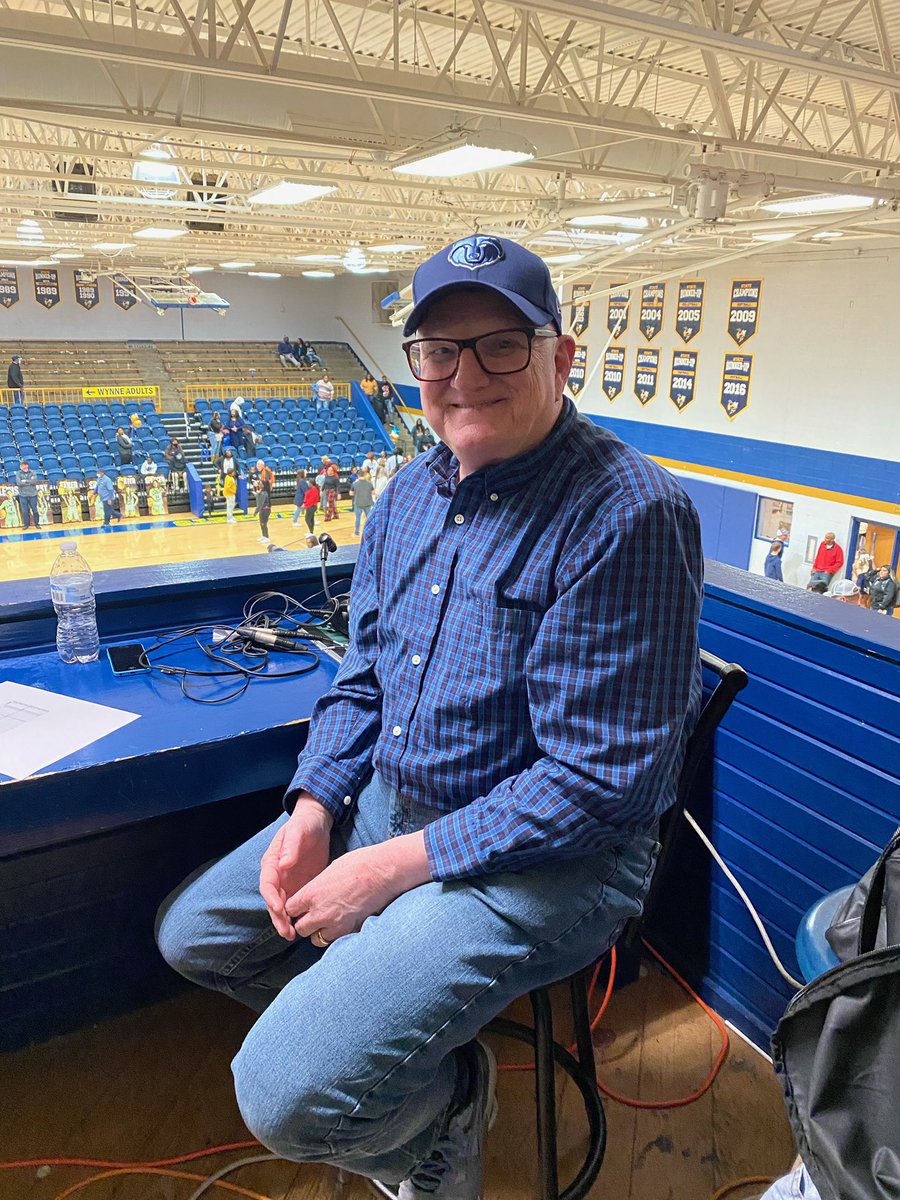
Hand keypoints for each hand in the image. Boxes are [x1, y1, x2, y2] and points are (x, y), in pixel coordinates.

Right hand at [259, 796, 332, 940]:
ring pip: (284, 907)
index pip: (267, 885)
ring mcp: (289, 883)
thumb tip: (283, 864)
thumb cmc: (304, 824)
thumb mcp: (298, 831)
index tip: (279, 909)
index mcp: (272, 864)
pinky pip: (297, 905)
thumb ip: (290, 847)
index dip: (271, 898)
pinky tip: (305, 926)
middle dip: (278, 918)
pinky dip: (298, 916)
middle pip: (274, 902)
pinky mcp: (302, 887)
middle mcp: (278, 877)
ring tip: (293, 935)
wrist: (317, 823)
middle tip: (287, 932)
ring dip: (286, 921)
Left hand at [286, 831, 430, 945]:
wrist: (383, 871)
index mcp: (311, 893)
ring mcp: (335, 924)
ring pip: (316, 939)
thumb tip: (313, 894)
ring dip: (319, 932)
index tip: (301, 906)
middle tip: (314, 915)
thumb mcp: (330, 870)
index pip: (289, 910)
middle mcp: (319, 912)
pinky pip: (335, 940)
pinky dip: (336, 935)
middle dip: (305, 922)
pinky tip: (343, 923)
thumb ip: (317, 887)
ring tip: (329, 922)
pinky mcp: (350, 930)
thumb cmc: (359, 863)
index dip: (295, 908)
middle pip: (300, 928)